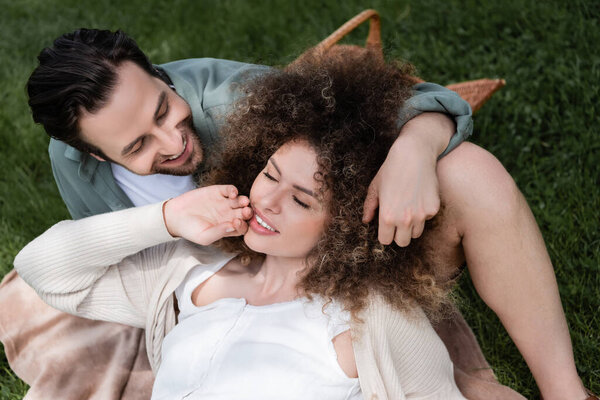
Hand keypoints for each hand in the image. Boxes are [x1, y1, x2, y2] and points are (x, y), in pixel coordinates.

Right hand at [163, 185, 252, 244]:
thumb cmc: (190, 230)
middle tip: (246, 211)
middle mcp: (229, 215)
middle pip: (244, 213)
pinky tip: (232, 194)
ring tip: (242, 202)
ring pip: (240, 201)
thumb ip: (219, 232)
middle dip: (247, 212)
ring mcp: (224, 203)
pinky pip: (230, 190)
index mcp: (228, 228)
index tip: (236, 223)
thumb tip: (233, 226)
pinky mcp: (217, 192)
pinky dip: (233, 190)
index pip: (242, 227)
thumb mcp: (204, 236)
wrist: (175, 216)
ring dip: (243, 201)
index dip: (242, 225)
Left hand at [362, 112, 452, 245]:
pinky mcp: (433, 209)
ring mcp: (421, 215)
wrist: (413, 155)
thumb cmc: (391, 170)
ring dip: (411, 226)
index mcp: (387, 217)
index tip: (386, 226)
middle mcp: (404, 219)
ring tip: (407, 208)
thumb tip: (365, 221)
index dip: (385, 234)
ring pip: (416, 233)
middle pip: (402, 242)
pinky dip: (423, 213)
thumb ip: (369, 207)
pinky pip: (426, 219)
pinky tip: (418, 197)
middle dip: (398, 234)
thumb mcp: (375, 187)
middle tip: (396, 221)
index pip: (385, 240)